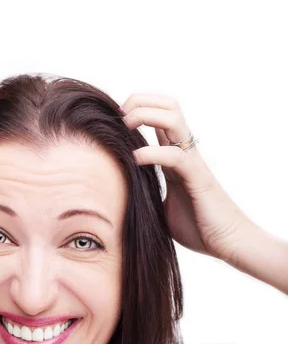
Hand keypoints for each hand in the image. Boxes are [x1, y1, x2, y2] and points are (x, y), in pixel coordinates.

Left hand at [120, 93, 252, 260]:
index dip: (138, 108)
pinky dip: (151, 152)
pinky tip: (135, 159)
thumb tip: (119, 197)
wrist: (228, 242)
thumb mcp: (162, 206)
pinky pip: (174, 156)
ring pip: (173, 118)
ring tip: (125, 127)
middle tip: (119, 117)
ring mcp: (192, 162)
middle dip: (140, 101)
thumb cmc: (197, 227)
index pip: (160, 116)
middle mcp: (185, 153)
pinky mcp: (197, 179)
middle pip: (168, 105)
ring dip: (145, 115)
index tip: (115, 120)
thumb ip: (147, 194)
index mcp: (175, 157)